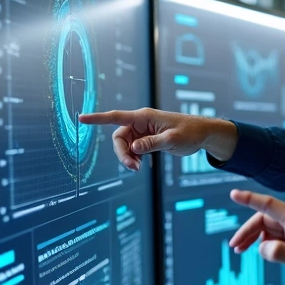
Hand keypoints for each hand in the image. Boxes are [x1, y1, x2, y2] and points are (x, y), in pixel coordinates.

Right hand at [77, 108, 237, 170]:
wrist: (202, 134)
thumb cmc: (190, 132)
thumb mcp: (172, 140)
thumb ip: (151, 144)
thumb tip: (134, 148)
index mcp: (144, 117)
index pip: (116, 116)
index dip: (98, 118)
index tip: (82, 118)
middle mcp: (141, 122)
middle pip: (119, 137)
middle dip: (122, 153)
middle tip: (133, 167)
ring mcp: (143, 131)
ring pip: (125, 145)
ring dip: (128, 157)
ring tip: (139, 168)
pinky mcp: (147, 139)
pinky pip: (133, 149)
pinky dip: (134, 158)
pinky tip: (141, 165)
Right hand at [229, 190, 284, 284]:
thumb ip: (283, 254)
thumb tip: (262, 248)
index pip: (268, 205)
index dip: (249, 199)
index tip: (234, 194)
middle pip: (263, 219)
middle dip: (247, 231)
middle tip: (235, 247)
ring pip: (267, 229)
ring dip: (253, 238)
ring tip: (240, 251)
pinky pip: (274, 237)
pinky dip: (263, 243)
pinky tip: (260, 253)